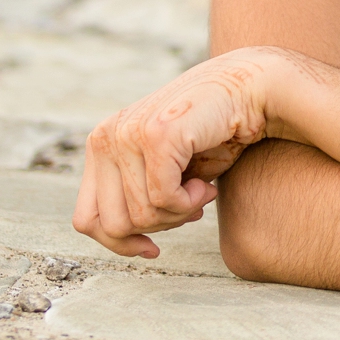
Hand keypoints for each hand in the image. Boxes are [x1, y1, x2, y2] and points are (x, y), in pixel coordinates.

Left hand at [71, 45, 286, 258]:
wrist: (252, 91)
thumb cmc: (213, 135)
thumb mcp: (165, 172)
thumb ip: (137, 197)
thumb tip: (123, 241)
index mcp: (100, 145)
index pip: (86, 219)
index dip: (119, 243)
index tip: (152, 248)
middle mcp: (105, 137)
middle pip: (112, 225)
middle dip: (157, 228)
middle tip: (190, 209)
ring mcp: (127, 134)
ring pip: (140, 216)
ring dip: (179, 215)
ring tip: (201, 191)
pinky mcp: (156, 136)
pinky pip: (165, 200)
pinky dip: (191, 203)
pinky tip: (207, 185)